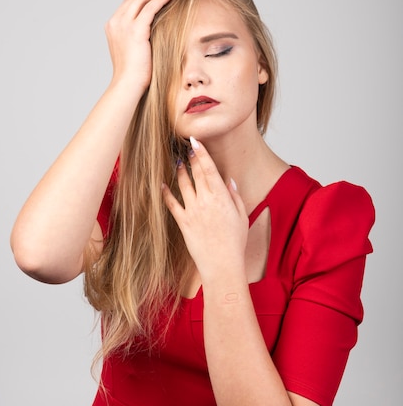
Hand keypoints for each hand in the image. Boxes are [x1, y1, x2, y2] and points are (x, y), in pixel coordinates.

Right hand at [104, 0, 173, 92]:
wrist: (128, 84)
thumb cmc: (132, 74)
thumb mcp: (132, 50)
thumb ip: (137, 37)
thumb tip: (152, 32)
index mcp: (113, 26)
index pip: (129, 4)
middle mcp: (116, 22)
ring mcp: (124, 25)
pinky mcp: (136, 31)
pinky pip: (150, 9)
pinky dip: (160, 0)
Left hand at [162, 138, 248, 281]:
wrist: (222, 264)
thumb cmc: (235, 242)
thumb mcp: (242, 216)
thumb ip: (234, 196)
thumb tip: (228, 181)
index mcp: (221, 197)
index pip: (209, 169)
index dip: (202, 153)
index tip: (195, 141)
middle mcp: (205, 200)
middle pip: (196, 173)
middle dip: (191, 157)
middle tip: (186, 146)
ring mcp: (192, 211)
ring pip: (183, 184)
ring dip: (180, 171)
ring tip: (178, 161)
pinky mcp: (183, 222)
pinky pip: (172, 204)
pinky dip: (166, 193)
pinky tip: (163, 185)